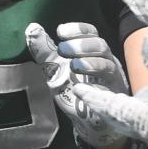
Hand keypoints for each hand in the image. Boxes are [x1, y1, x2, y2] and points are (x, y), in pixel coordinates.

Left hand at [25, 22, 129, 148]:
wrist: (85, 120)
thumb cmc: (72, 89)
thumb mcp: (54, 68)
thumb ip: (44, 50)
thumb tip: (32, 28)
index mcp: (92, 51)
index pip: (90, 32)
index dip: (77, 29)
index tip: (60, 32)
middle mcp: (106, 61)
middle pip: (100, 45)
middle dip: (80, 45)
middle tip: (62, 49)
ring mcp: (113, 79)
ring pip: (107, 64)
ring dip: (89, 62)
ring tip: (72, 66)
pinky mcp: (116, 97)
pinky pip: (110, 88)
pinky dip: (94, 87)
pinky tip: (78, 88)